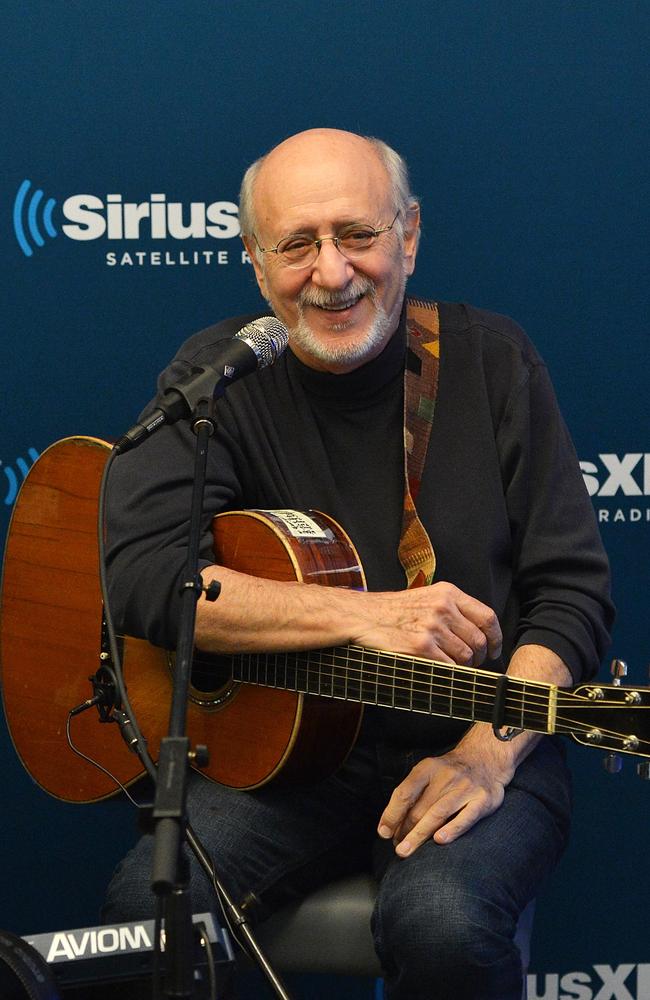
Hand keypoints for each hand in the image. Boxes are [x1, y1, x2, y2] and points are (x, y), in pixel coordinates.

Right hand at [353, 582, 501, 665]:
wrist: (361, 616)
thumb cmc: (393, 611)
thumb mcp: (426, 597)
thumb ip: (452, 609)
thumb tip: (480, 634)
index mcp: (448, 593)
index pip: (487, 617)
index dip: (496, 638)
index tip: (494, 650)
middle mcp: (443, 608)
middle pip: (479, 641)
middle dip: (479, 658)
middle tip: (471, 664)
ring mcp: (432, 628)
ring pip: (466, 657)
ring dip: (461, 667)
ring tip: (449, 665)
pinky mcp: (420, 647)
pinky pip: (448, 667)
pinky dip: (447, 673)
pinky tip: (437, 669)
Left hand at [377, 744, 514, 855]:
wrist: (485, 758)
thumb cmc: (450, 773)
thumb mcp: (429, 772)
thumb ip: (412, 793)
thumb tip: (390, 823)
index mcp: (428, 768)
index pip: (404, 792)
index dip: (391, 814)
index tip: (383, 832)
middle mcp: (445, 776)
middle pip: (419, 808)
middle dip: (404, 831)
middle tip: (397, 847)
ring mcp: (465, 788)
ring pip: (438, 814)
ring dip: (419, 835)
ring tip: (406, 850)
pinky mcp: (483, 799)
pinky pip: (466, 817)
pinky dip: (452, 829)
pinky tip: (439, 840)